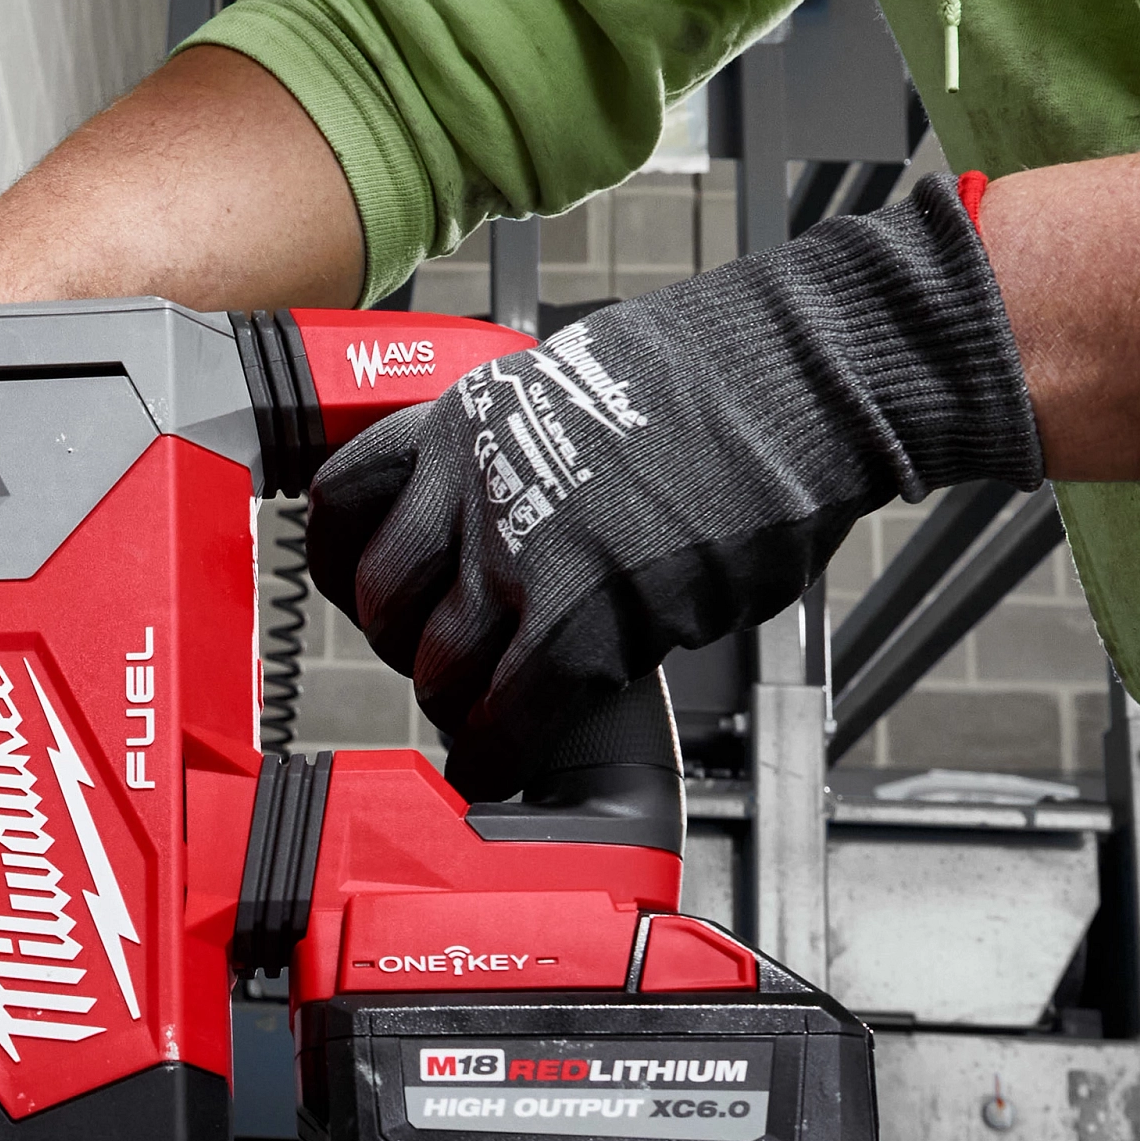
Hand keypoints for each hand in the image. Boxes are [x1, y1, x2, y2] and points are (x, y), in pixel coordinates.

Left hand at [308, 181, 1041, 794]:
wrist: (798, 378)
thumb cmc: (713, 376)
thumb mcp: (563, 389)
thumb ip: (509, 456)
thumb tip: (493, 517)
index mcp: (462, 422)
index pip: (342, 504)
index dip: (346, 566)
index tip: (366, 594)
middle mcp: (475, 487)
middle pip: (384, 603)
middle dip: (409, 647)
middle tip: (450, 663)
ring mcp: (528, 554)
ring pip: (439, 669)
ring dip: (459, 705)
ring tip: (490, 712)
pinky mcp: (590, 617)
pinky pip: (507, 716)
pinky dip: (495, 754)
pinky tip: (503, 764)